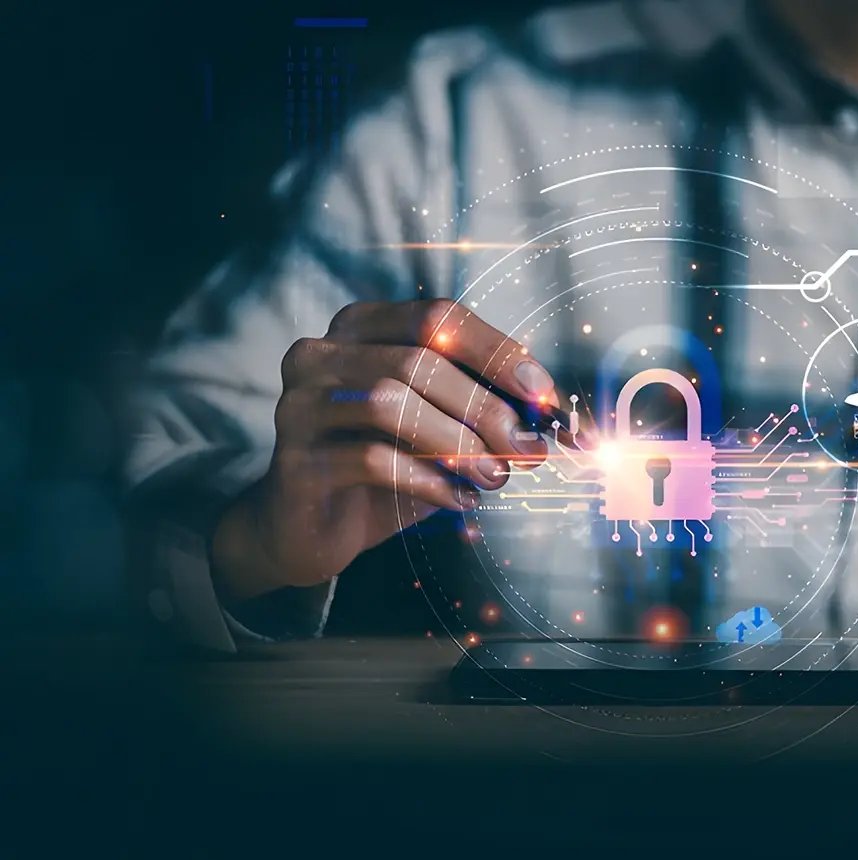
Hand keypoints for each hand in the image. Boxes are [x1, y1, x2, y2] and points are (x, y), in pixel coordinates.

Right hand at [210, 299, 556, 601]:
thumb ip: (479, 407)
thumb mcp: (436, 426)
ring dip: (457, 443)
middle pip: (419, 361)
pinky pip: (371, 459)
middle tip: (526, 450)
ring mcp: (300, 404)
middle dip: (485, 408)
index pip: (437, 317)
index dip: (496, 352)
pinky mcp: (295, 460)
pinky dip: (428, 480)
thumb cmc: (384, 466)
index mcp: (361, 327)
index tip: (542, 394)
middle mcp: (321, 353)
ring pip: (390, 403)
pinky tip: (459, 500)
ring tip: (494, 477)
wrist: (308, 528)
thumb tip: (546, 414)